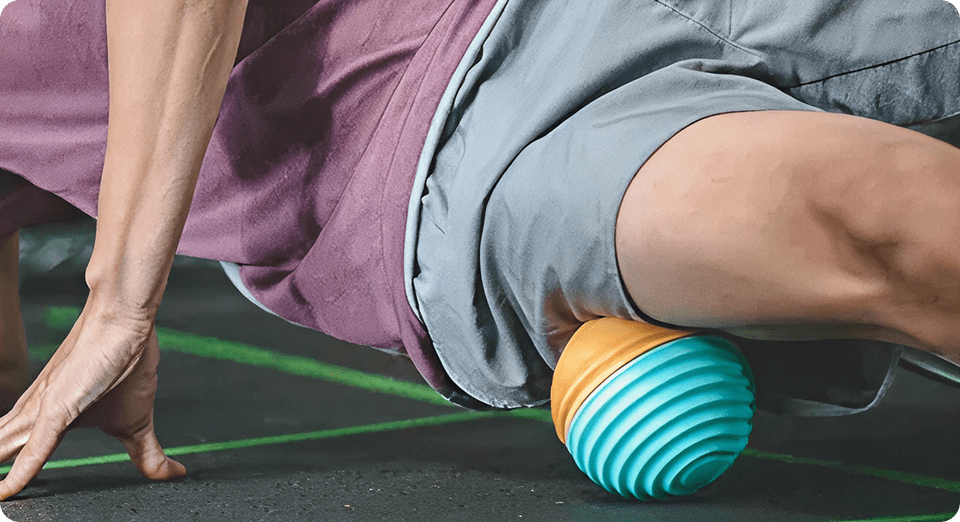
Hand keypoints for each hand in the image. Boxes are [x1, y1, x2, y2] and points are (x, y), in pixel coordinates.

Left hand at [0, 297, 184, 499]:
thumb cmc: (126, 357)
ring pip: (5, 450)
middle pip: (3, 450)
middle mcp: (37, 414)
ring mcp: (43, 410)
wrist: (125, 319)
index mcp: (51, 417)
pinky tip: (7, 491)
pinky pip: (34, 449)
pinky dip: (20, 474)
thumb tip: (176, 474)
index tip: (2, 495)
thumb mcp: (138, 421)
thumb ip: (146, 454)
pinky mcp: (57, 407)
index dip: (7, 474)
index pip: (19, 453)